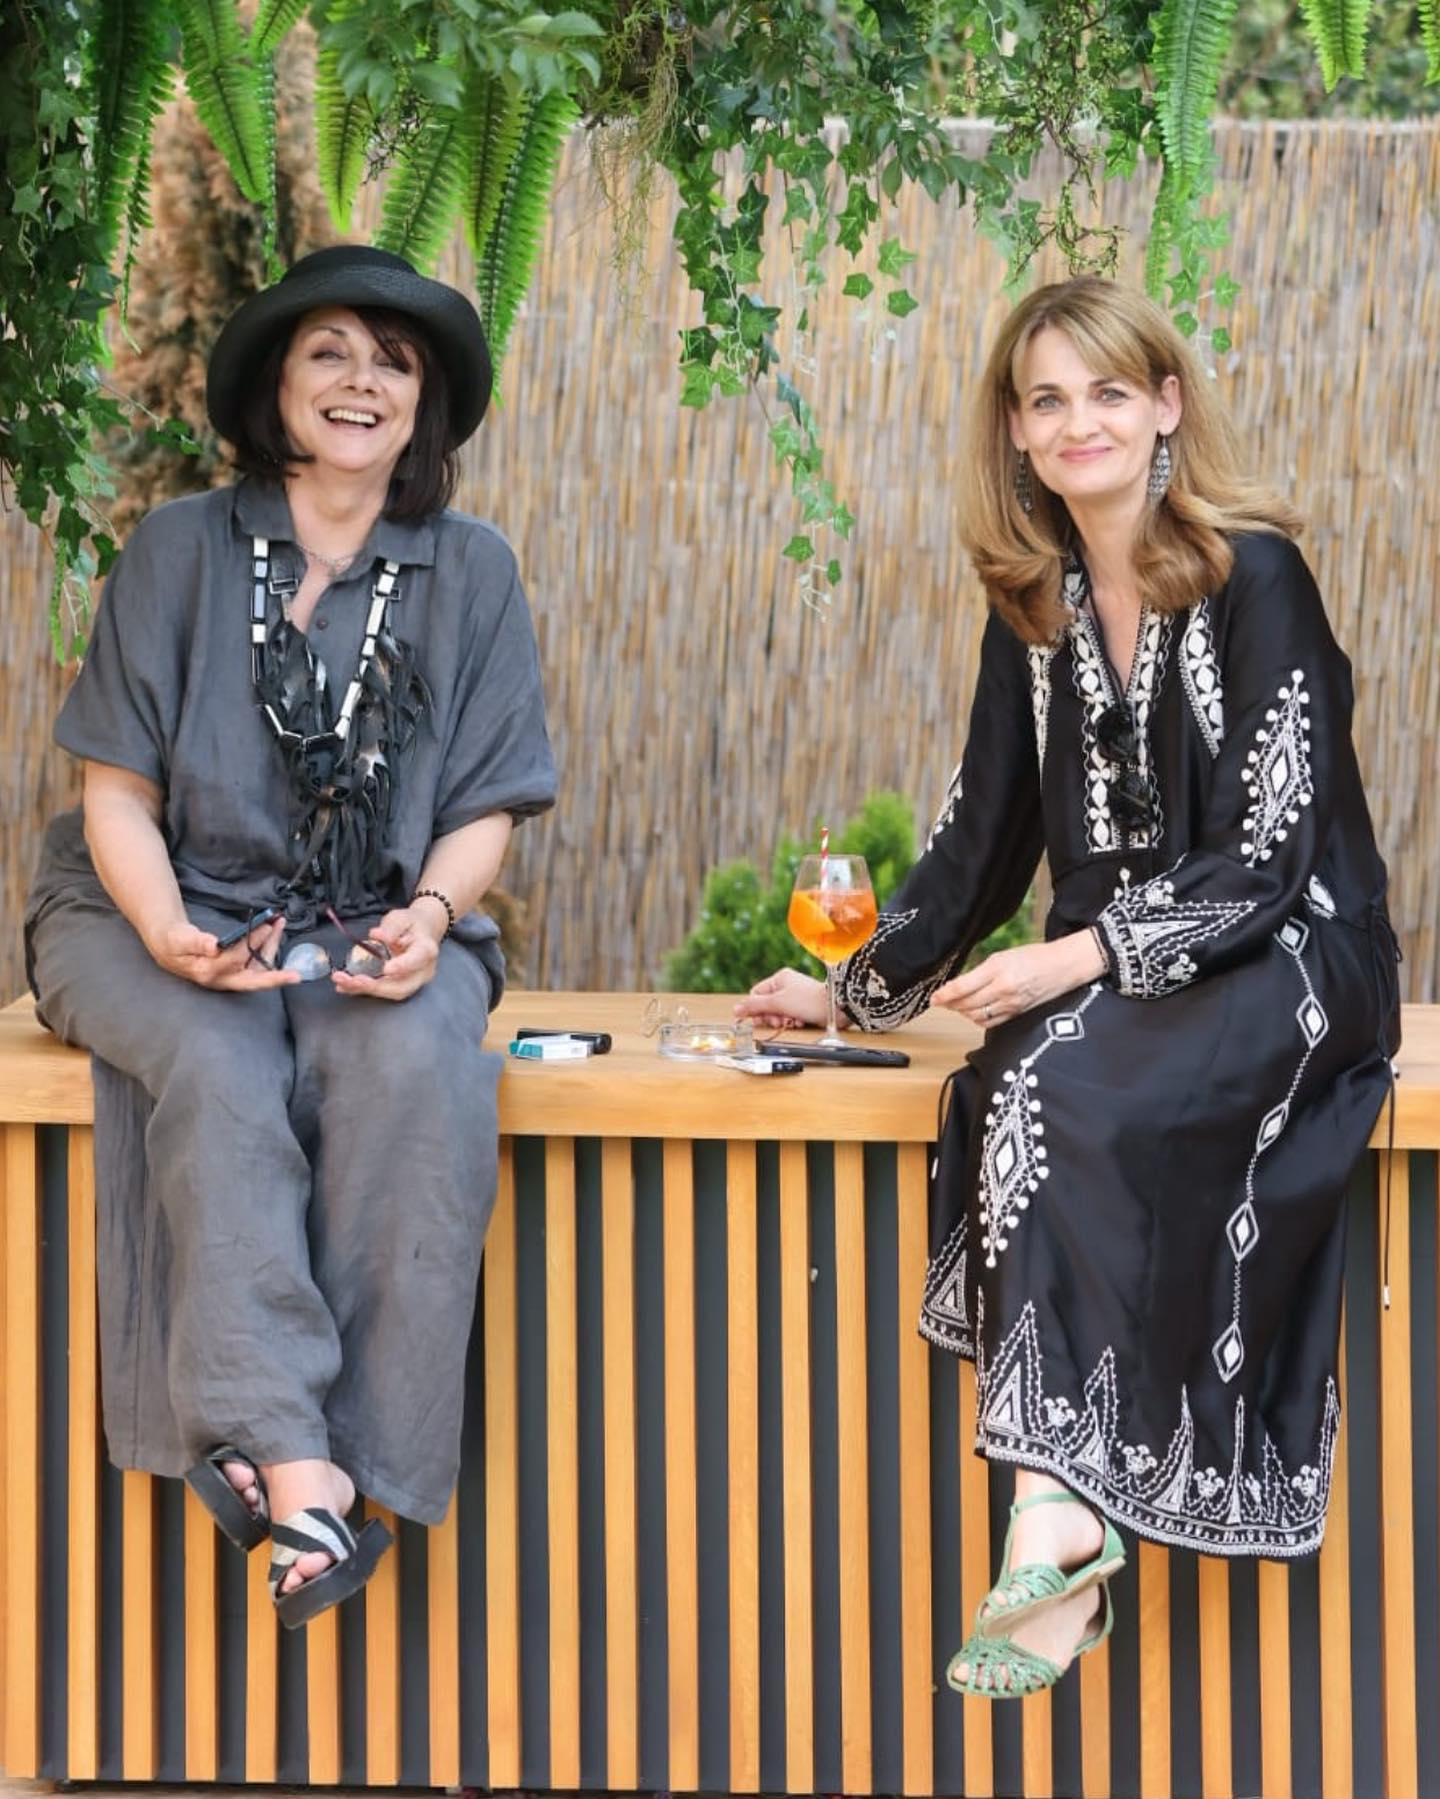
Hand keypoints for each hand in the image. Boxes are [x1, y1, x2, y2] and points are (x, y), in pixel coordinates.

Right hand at [146, 916, 298, 990]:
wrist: (171, 946)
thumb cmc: (174, 943)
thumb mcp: (179, 940)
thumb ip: (196, 942)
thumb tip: (214, 945)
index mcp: (207, 972)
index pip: (234, 960)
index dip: (251, 943)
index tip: (265, 926)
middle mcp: (223, 979)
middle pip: (254, 980)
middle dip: (275, 979)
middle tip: (295, 976)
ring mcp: (232, 975)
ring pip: (259, 967)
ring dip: (272, 946)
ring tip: (279, 924)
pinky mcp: (237, 969)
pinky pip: (257, 960)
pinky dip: (267, 944)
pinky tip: (272, 929)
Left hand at [331, 905, 441, 1001]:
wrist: (420, 931)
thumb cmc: (412, 924)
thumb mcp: (402, 917)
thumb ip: (391, 926)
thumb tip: (377, 935)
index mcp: (426, 950)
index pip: (416, 960)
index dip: (402, 966)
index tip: (386, 968)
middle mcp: (421, 971)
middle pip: (401, 986)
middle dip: (376, 986)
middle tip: (354, 980)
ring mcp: (410, 981)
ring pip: (390, 992)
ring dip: (364, 990)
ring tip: (342, 982)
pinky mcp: (398, 985)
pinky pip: (380, 991)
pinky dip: (361, 989)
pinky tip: (344, 986)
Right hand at [733, 967, 837, 1030]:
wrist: (835, 1008)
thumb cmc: (808, 1001)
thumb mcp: (777, 1002)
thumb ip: (755, 1006)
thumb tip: (736, 1010)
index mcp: (779, 978)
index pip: (756, 994)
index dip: (755, 1008)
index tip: (757, 1019)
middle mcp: (786, 986)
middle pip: (767, 1005)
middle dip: (771, 1016)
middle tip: (777, 1021)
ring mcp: (795, 997)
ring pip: (778, 1013)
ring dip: (782, 1020)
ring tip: (791, 1022)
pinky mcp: (804, 1008)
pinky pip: (790, 1017)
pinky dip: (793, 1022)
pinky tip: (799, 1023)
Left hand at [931, 931, 1105, 1029]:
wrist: (1063, 967)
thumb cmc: (1035, 957)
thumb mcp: (1003, 956)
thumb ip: (981, 971)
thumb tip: (959, 984)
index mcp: (998, 969)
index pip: (963, 987)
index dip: (945, 994)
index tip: (934, 997)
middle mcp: (1003, 989)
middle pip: (967, 1004)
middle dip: (950, 1004)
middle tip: (941, 1001)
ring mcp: (1011, 1004)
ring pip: (976, 1015)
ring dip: (962, 1012)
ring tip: (955, 1005)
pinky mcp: (1017, 1014)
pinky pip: (990, 1022)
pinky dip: (977, 1019)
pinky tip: (973, 1012)